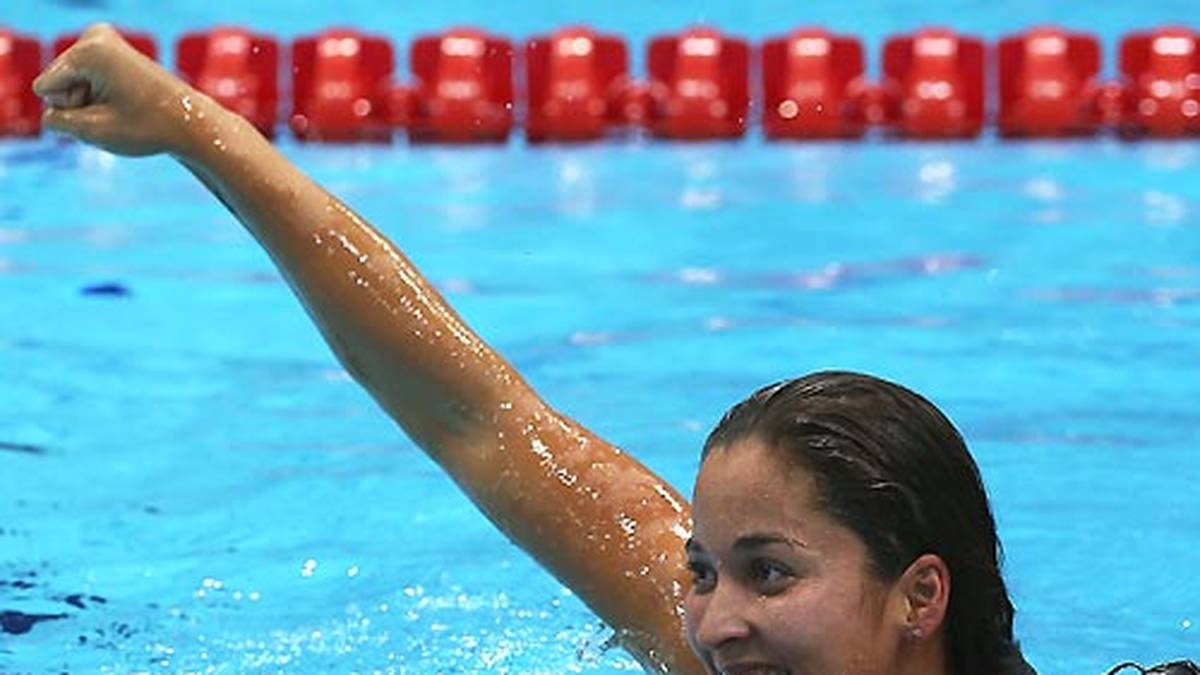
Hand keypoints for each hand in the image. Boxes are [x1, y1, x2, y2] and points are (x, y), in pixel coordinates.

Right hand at [33, 23, 196, 155]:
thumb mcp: (93, 131)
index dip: (71, 109)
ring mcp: (103, 40)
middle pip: (57, 83)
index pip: (46, 89)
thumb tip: (50, 113)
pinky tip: (124, 100)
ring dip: (90, 102)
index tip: (109, 111)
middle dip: (81, 104)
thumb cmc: (149, 129)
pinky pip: (83, 79)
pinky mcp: (110, 49)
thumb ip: (57, 120)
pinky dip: (99, 96)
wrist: (191, 122)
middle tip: (120, 111)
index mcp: (90, 51)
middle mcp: (95, 36)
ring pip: (68, 83)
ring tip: (124, 107)